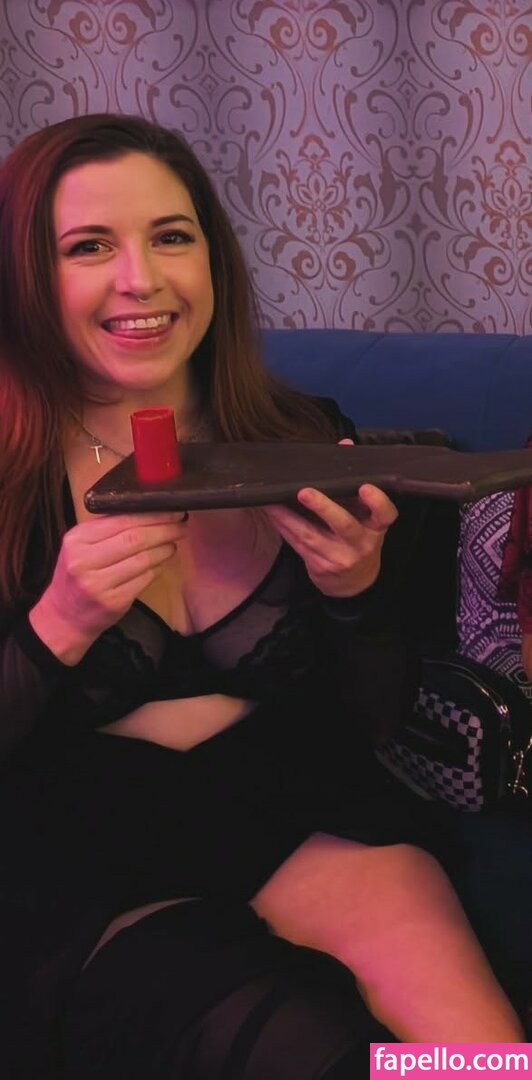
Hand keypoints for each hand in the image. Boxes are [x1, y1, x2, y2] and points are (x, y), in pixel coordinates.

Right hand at [29, 511, 187, 662]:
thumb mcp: (81, 546)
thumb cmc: (77, 575)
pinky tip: (162, 562)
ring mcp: (98, 584)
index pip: (122, 520)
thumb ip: (107, 529)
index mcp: (76, 539)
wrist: (64, 616)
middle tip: (181, 526)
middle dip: (164, 530)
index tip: (172, 511)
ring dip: (164, 549)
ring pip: (143, 559)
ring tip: (173, 544)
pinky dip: (158, 568)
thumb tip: (149, 512)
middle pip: (135, 538)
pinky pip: (145, 579)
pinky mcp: (114, 602)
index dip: (152, 516)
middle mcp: (84, 560)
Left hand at [262, 440, 397, 597]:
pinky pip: (298, 544)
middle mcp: (361, 544)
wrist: (355, 584)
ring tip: (273, 500)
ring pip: (311, 535)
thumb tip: (344, 444)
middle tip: (304, 491)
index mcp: (376, 527)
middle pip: (344, 525)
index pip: (385, 514)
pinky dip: (284, 526)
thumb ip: (353, 482)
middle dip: (324, 508)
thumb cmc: (359, 538)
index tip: (365, 487)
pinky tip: (272, 513)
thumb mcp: (365, 515)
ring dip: (289, 517)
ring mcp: (340, 557)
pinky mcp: (319, 566)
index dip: (377, 501)